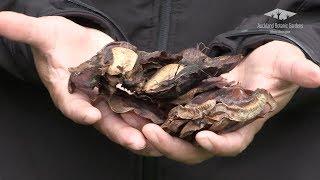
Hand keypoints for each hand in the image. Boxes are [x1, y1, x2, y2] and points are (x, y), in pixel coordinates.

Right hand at [0, 11, 161, 153]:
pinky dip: (152, 104)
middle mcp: (91, 98)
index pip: (71, 106)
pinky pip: (139, 97)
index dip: (79, 111)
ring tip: (158, 135)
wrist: (75, 39)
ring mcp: (111, 93)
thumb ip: (25, 30)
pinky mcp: (126, 84)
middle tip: (137, 143)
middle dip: (120, 131)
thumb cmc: (56, 40)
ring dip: (142, 124)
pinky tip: (168, 111)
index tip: (89, 115)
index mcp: (69, 92)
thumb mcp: (43, 33)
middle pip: (105, 118)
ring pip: (126, 113)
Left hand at [142, 40, 319, 163]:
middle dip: (172, 145)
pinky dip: (152, 118)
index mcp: (244, 124)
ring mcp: (202, 118)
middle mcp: (220, 127)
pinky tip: (135, 112)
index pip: (232, 143)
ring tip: (134, 125)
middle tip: (149, 132)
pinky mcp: (188, 106)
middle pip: (195, 148)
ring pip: (176, 137)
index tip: (204, 138)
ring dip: (156, 136)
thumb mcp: (284, 65)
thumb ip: (298, 72)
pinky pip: (168, 119)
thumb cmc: (273, 65)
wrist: (256, 60)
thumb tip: (319, 75)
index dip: (219, 145)